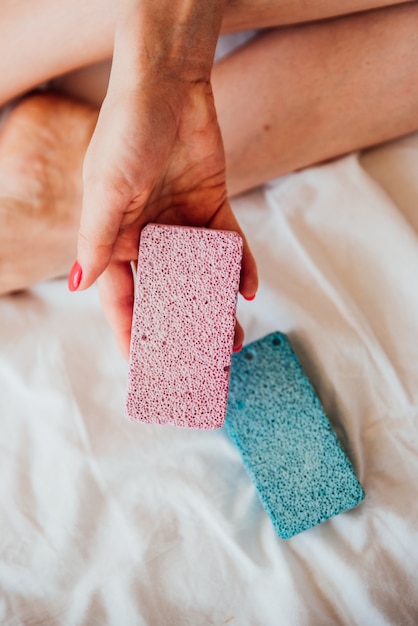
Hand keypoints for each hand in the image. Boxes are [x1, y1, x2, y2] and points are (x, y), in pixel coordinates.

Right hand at [70, 0, 257, 356]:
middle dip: (179, 328)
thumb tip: (79, 285)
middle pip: (164, 294)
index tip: (142, 365)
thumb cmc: (126, 131)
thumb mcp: (105, 190)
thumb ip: (97, 240)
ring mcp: (181, 226)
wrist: (168, 86)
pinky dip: (238, 267)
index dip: (130, 332)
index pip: (121, 297)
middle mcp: (148, 238)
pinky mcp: (212, 209)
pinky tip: (247, 289)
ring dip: (214, 306)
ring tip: (229, 337)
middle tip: (197, 360)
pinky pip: (228, 246)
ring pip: (199, 278)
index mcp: (115, 238)